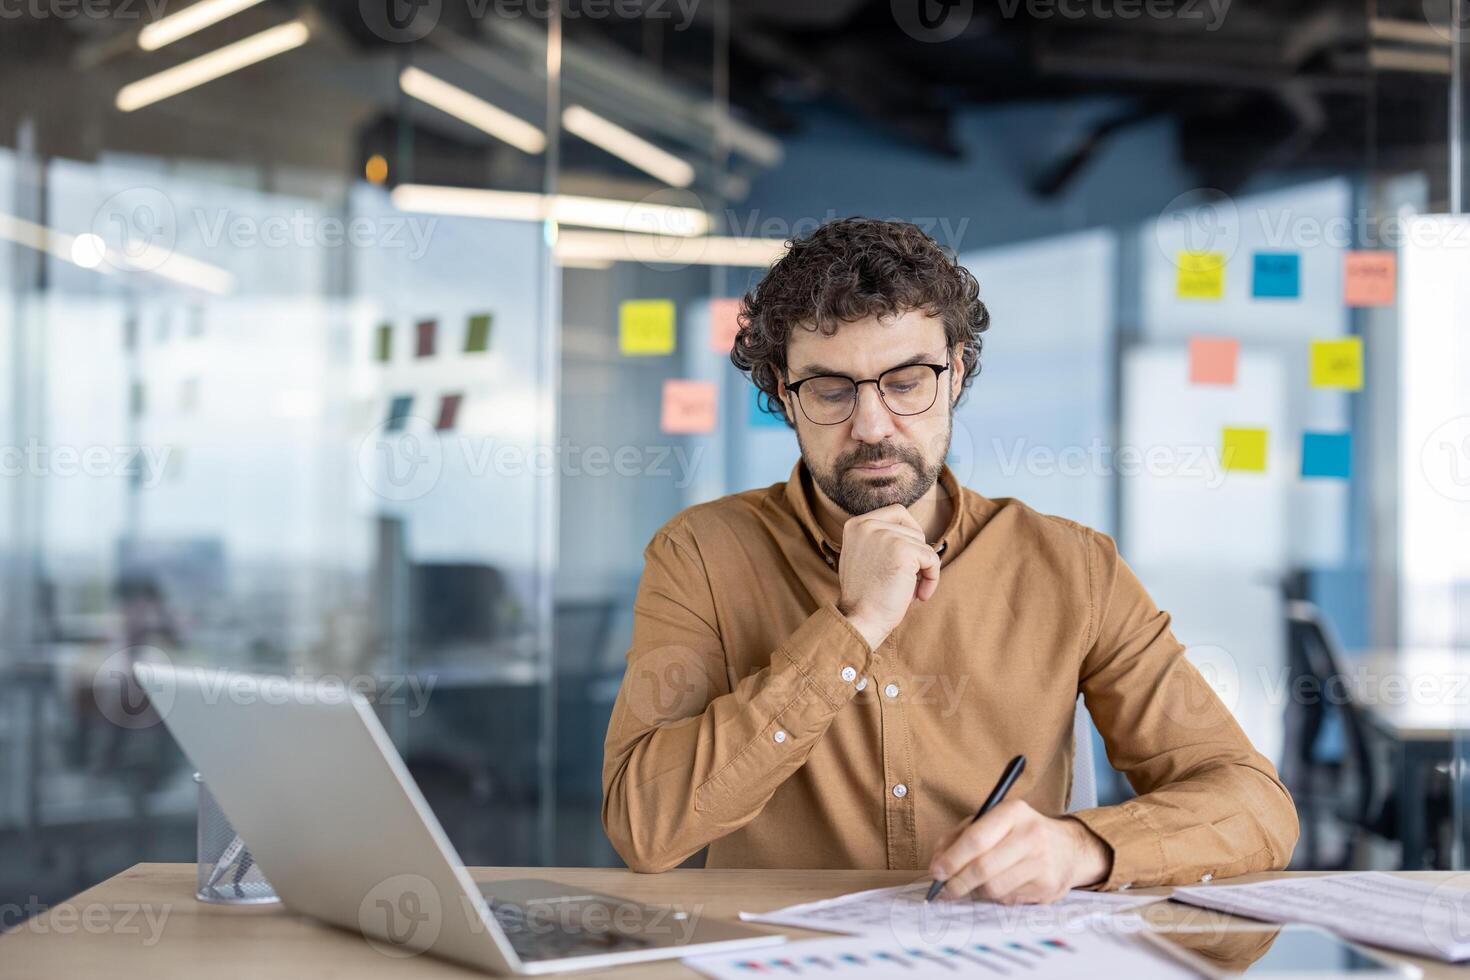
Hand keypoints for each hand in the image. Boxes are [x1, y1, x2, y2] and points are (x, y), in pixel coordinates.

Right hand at [836, 504, 940, 649]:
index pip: (898, 513)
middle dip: (916, 553)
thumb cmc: (865, 597)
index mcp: (856, 524)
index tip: (904, 563)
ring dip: (922, 569)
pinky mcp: (902, 550)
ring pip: (924, 544)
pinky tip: (919, 596)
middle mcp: (867, 524)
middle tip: (907, 578)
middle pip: (913, 528)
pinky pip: (932, 559)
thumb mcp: (864, 557)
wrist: (860, 621)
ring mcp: (884, 535)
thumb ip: (880, 540)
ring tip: (907, 589)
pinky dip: (932, 579)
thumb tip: (915, 532)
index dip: (908, 536)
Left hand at [927, 801, 1110, 903]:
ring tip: (973, 885)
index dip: (951, 859)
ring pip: (994, 888)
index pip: (976, 839)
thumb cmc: (1018, 832)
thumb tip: (936, 863)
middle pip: (983, 868)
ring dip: (976, 891)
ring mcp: (1042, 863)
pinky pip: (1008, 899)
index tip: (935, 871)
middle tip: (944, 890)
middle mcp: (1031, 835)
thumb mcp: (990, 821)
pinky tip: (1000, 885)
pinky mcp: (1048, 887)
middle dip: (957, 882)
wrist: (1069, 848)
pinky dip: (995, 897)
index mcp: (1013, 811)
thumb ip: (958, 836)